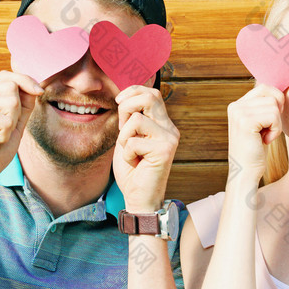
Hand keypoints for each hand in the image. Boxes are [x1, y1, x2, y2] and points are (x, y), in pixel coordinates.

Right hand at [0, 70, 42, 189]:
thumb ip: (23, 106)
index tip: (39, 91)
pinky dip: (5, 134)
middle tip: (2, 129)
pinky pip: (6, 119)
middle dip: (18, 109)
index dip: (25, 80)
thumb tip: (35, 87)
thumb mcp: (14, 125)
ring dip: (11, 122)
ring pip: (11, 100)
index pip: (6, 76)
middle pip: (11, 84)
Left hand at [112, 86, 179, 212]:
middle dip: (127, 107)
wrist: (139, 197)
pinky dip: (127, 153)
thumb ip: (130, 119)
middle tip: (122, 125)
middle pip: (151, 97)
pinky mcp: (165, 150)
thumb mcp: (128, 137)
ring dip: (124, 136)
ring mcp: (169, 139)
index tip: (119, 101)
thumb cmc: (132, 170)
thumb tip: (125, 97)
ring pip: (137, 120)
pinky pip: (134, 141)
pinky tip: (134, 162)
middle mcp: (170, 128)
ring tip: (129, 151)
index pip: (152, 93)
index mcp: (162, 123)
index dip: (133, 91)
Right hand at [226, 84, 283, 181]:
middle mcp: (235, 106)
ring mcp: (239, 113)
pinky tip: (266, 140)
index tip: (270, 122)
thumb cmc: (256, 150)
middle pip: (271, 95)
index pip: (264, 88)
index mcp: (237, 104)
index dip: (275, 103)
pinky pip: (274, 116)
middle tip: (268, 130)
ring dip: (276, 124)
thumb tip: (281, 90)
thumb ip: (263, 106)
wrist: (246, 171)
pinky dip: (276, 130)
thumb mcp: (259, 124)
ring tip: (265, 137)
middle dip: (277, 113)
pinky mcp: (246, 121)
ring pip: (274, 106)